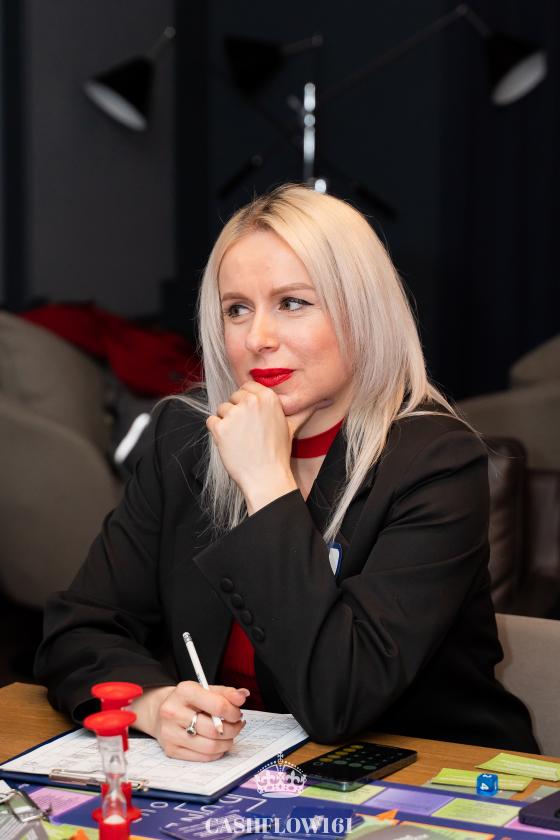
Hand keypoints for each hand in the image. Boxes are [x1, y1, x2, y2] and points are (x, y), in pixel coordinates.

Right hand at [129, 682, 248, 760]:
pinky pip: (203, 757)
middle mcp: (173, 712)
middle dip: (233, 729)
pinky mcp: (171, 750)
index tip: (237, 713)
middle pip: (214, 730)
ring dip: (227, 742)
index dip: (234, 712)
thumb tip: (243, 696)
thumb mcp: (206, 689)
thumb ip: (226, 693)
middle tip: (237, 725)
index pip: (218, 706)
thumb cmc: (188, 700)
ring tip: (229, 734)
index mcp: (184, 691)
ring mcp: (170, 733)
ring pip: (210, 747)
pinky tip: (218, 743)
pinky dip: (216, 752)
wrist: (160, 711)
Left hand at [206, 382, 316, 512]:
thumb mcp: (292, 427)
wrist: (266, 477)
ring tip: (241, 439)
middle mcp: (251, 401)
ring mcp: (234, 414)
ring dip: (227, 423)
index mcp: (268, 397)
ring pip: (221, 409)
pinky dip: (217, 432)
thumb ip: (303, 410)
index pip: (247, 387)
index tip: (253, 418)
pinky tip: (231, 444)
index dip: (247, 402)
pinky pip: (211, 421)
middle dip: (237, 412)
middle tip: (248, 432)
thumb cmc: (278, 453)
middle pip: (233, 397)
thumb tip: (324, 400)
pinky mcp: (220, 428)